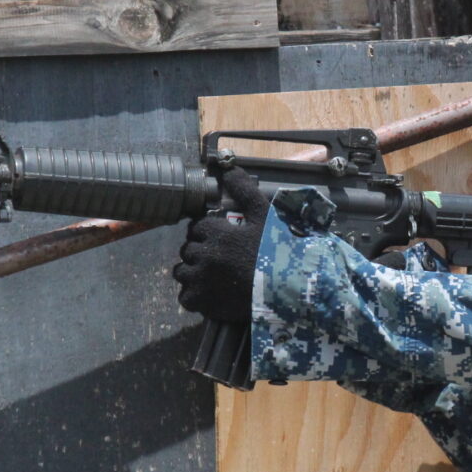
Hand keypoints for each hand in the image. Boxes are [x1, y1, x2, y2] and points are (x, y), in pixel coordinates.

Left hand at [173, 166, 270, 321]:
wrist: (289, 289)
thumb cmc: (278, 251)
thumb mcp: (265, 215)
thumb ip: (244, 192)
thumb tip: (229, 169)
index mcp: (215, 232)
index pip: (197, 227)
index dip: (208, 233)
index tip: (222, 240)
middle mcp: (204, 254)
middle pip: (188, 249)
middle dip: (201, 252)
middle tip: (221, 259)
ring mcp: (201, 279)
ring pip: (182, 272)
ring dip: (194, 273)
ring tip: (213, 277)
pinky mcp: (203, 302)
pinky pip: (186, 297)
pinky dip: (196, 296)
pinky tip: (212, 294)